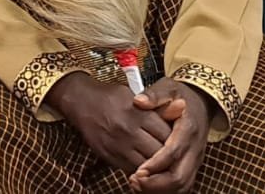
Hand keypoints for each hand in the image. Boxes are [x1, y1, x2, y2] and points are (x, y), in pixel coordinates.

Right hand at [45, 72, 173, 173]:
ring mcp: (117, 145)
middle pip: (159, 152)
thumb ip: (159, 105)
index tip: (178, 139)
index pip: (167, 134)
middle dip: (168, 155)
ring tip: (161, 162)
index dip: (176, 139)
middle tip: (174, 154)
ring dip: (155, 165)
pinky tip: (144, 163)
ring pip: (146, 164)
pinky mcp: (108, 156)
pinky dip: (141, 168)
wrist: (81, 102)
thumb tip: (183, 107)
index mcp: (138, 113)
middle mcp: (128, 131)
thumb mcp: (135, 95)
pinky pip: (131, 168)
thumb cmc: (111, 98)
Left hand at [130, 80, 210, 191]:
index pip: (173, 152)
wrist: (201, 103)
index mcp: (188, 129)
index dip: (156, 164)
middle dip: (156, 183)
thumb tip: (139, 101)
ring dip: (159, 189)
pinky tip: (146, 187)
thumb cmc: (180, 96)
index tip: (138, 171)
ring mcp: (195, 160)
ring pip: (182, 185)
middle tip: (134, 181)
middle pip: (180, 176)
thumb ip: (154, 95)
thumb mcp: (168, 87)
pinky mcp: (192, 166)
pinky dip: (164, 189)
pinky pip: (182, 185)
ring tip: (136, 185)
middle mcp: (194, 148)